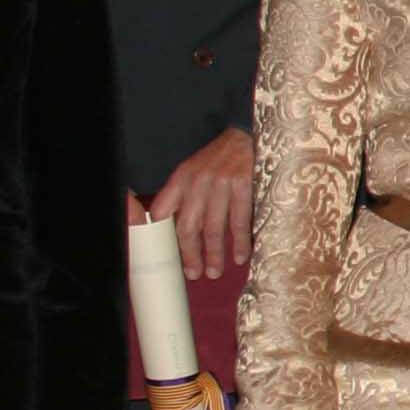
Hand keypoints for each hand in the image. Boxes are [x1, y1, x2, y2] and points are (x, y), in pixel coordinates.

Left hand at [148, 127, 255, 280]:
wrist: (248, 136)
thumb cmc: (220, 158)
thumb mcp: (193, 171)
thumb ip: (180, 196)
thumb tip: (172, 228)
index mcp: (181, 179)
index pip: (162, 212)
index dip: (162, 235)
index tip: (168, 258)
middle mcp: (197, 182)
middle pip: (189, 227)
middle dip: (191, 254)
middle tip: (195, 274)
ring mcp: (221, 185)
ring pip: (214, 228)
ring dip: (215, 254)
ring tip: (215, 271)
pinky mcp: (243, 186)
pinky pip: (240, 220)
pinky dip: (240, 241)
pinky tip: (241, 255)